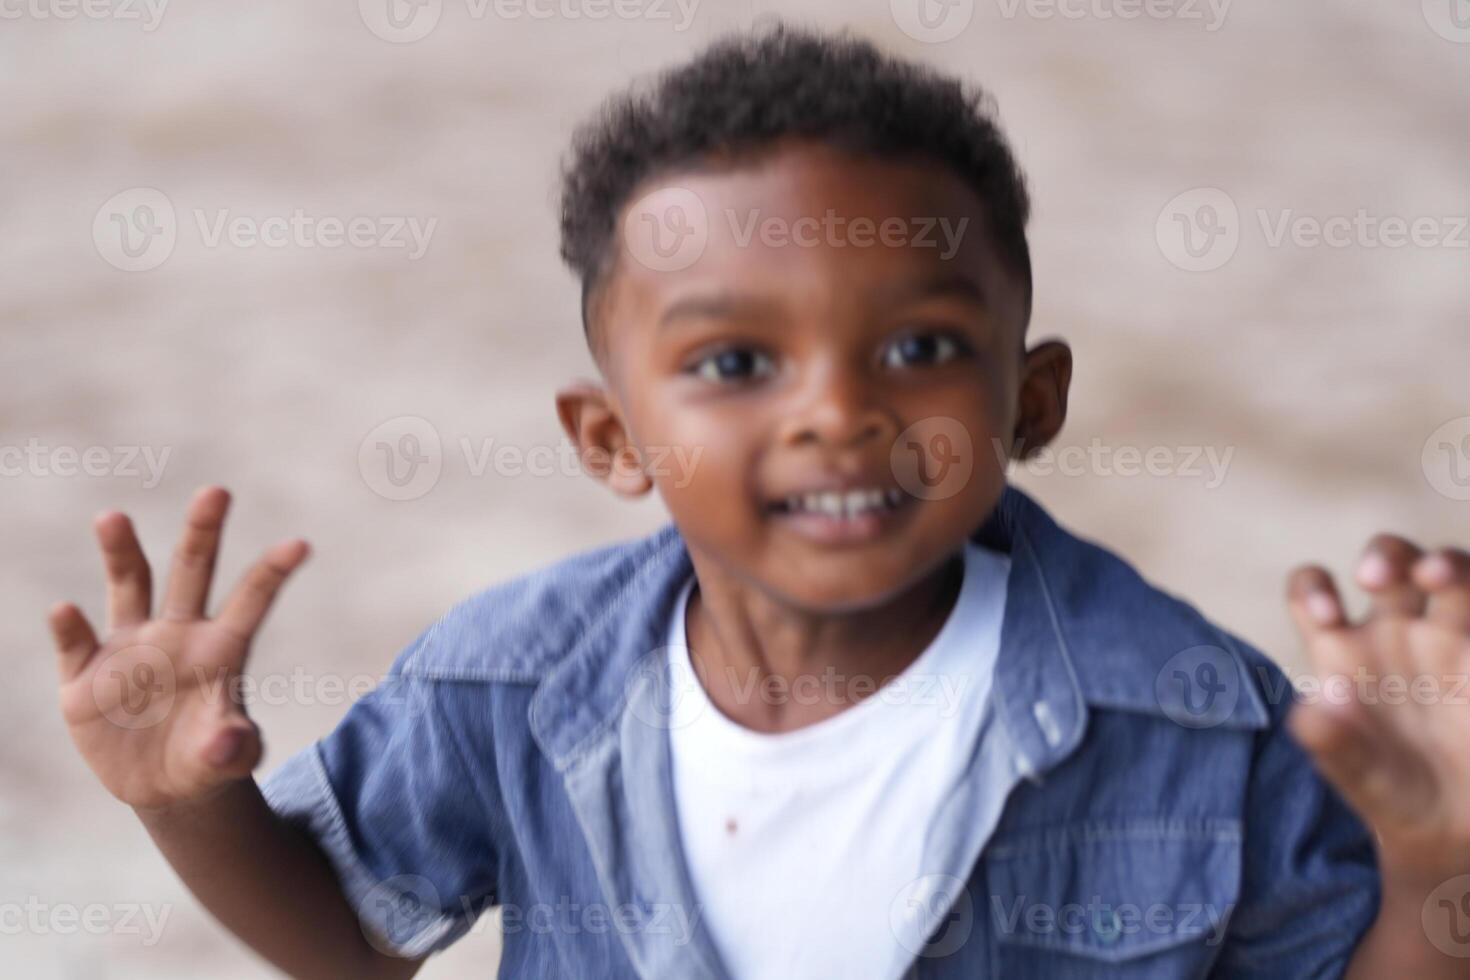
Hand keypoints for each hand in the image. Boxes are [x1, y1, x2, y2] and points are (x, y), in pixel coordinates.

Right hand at [49, 485, 308, 811]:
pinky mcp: (86, 675)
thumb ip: (232, 748)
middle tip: (218, 491)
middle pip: (192, 572)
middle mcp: (178, 634)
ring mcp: (130, 649)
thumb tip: (228, 745)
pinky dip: (70, 628)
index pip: (252, 600)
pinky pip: (77, 644)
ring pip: (129, 586)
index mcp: (221, 648)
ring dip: (121, 553)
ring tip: (112, 517)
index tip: (301, 544)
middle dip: (203, 532)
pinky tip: (65, 612)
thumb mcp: (227, 758)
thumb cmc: (208, 757)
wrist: (163, 784)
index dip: (273, 573)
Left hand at [1286, 535, 1469, 878]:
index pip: (1315, 592)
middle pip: (1390, 563)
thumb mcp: (1359, 779)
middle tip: (1375, 579)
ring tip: (1435, 575)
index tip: (1327, 616)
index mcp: (1344, 651)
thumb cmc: (1392, 796)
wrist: (1455, 832)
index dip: (1314, 588)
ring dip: (1445, 562)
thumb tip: (1313, 708)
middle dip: (1387, 556)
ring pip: (1451, 573)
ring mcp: (1450, 638)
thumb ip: (1332, 747)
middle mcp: (1395, 633)